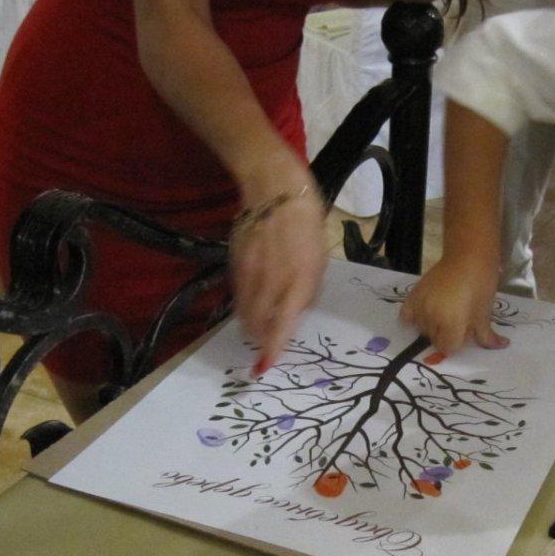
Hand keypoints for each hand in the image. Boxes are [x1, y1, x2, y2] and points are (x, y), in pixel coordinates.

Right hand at [230, 165, 329, 372]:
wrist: (275, 191)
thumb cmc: (307, 226)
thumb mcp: (319, 260)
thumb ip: (307, 291)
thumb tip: (295, 313)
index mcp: (297, 279)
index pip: (281, 323)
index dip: (272, 347)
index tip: (267, 365)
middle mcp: (270, 279)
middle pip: (256, 323)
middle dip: (259, 339)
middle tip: (264, 344)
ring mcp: (249, 271)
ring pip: (243, 312)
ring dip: (250, 325)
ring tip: (257, 328)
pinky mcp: (235, 263)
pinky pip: (238, 294)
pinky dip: (244, 304)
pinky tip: (253, 301)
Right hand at [401, 255, 506, 354]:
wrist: (468, 257)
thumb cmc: (481, 286)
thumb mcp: (485, 314)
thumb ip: (486, 336)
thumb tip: (501, 346)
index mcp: (452, 325)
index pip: (448, 348)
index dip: (457, 341)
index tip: (464, 331)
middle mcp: (432, 319)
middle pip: (435, 339)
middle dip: (445, 334)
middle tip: (457, 319)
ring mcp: (420, 307)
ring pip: (422, 329)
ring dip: (432, 326)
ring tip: (444, 311)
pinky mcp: (413, 296)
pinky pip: (406, 316)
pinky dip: (413, 318)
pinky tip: (425, 313)